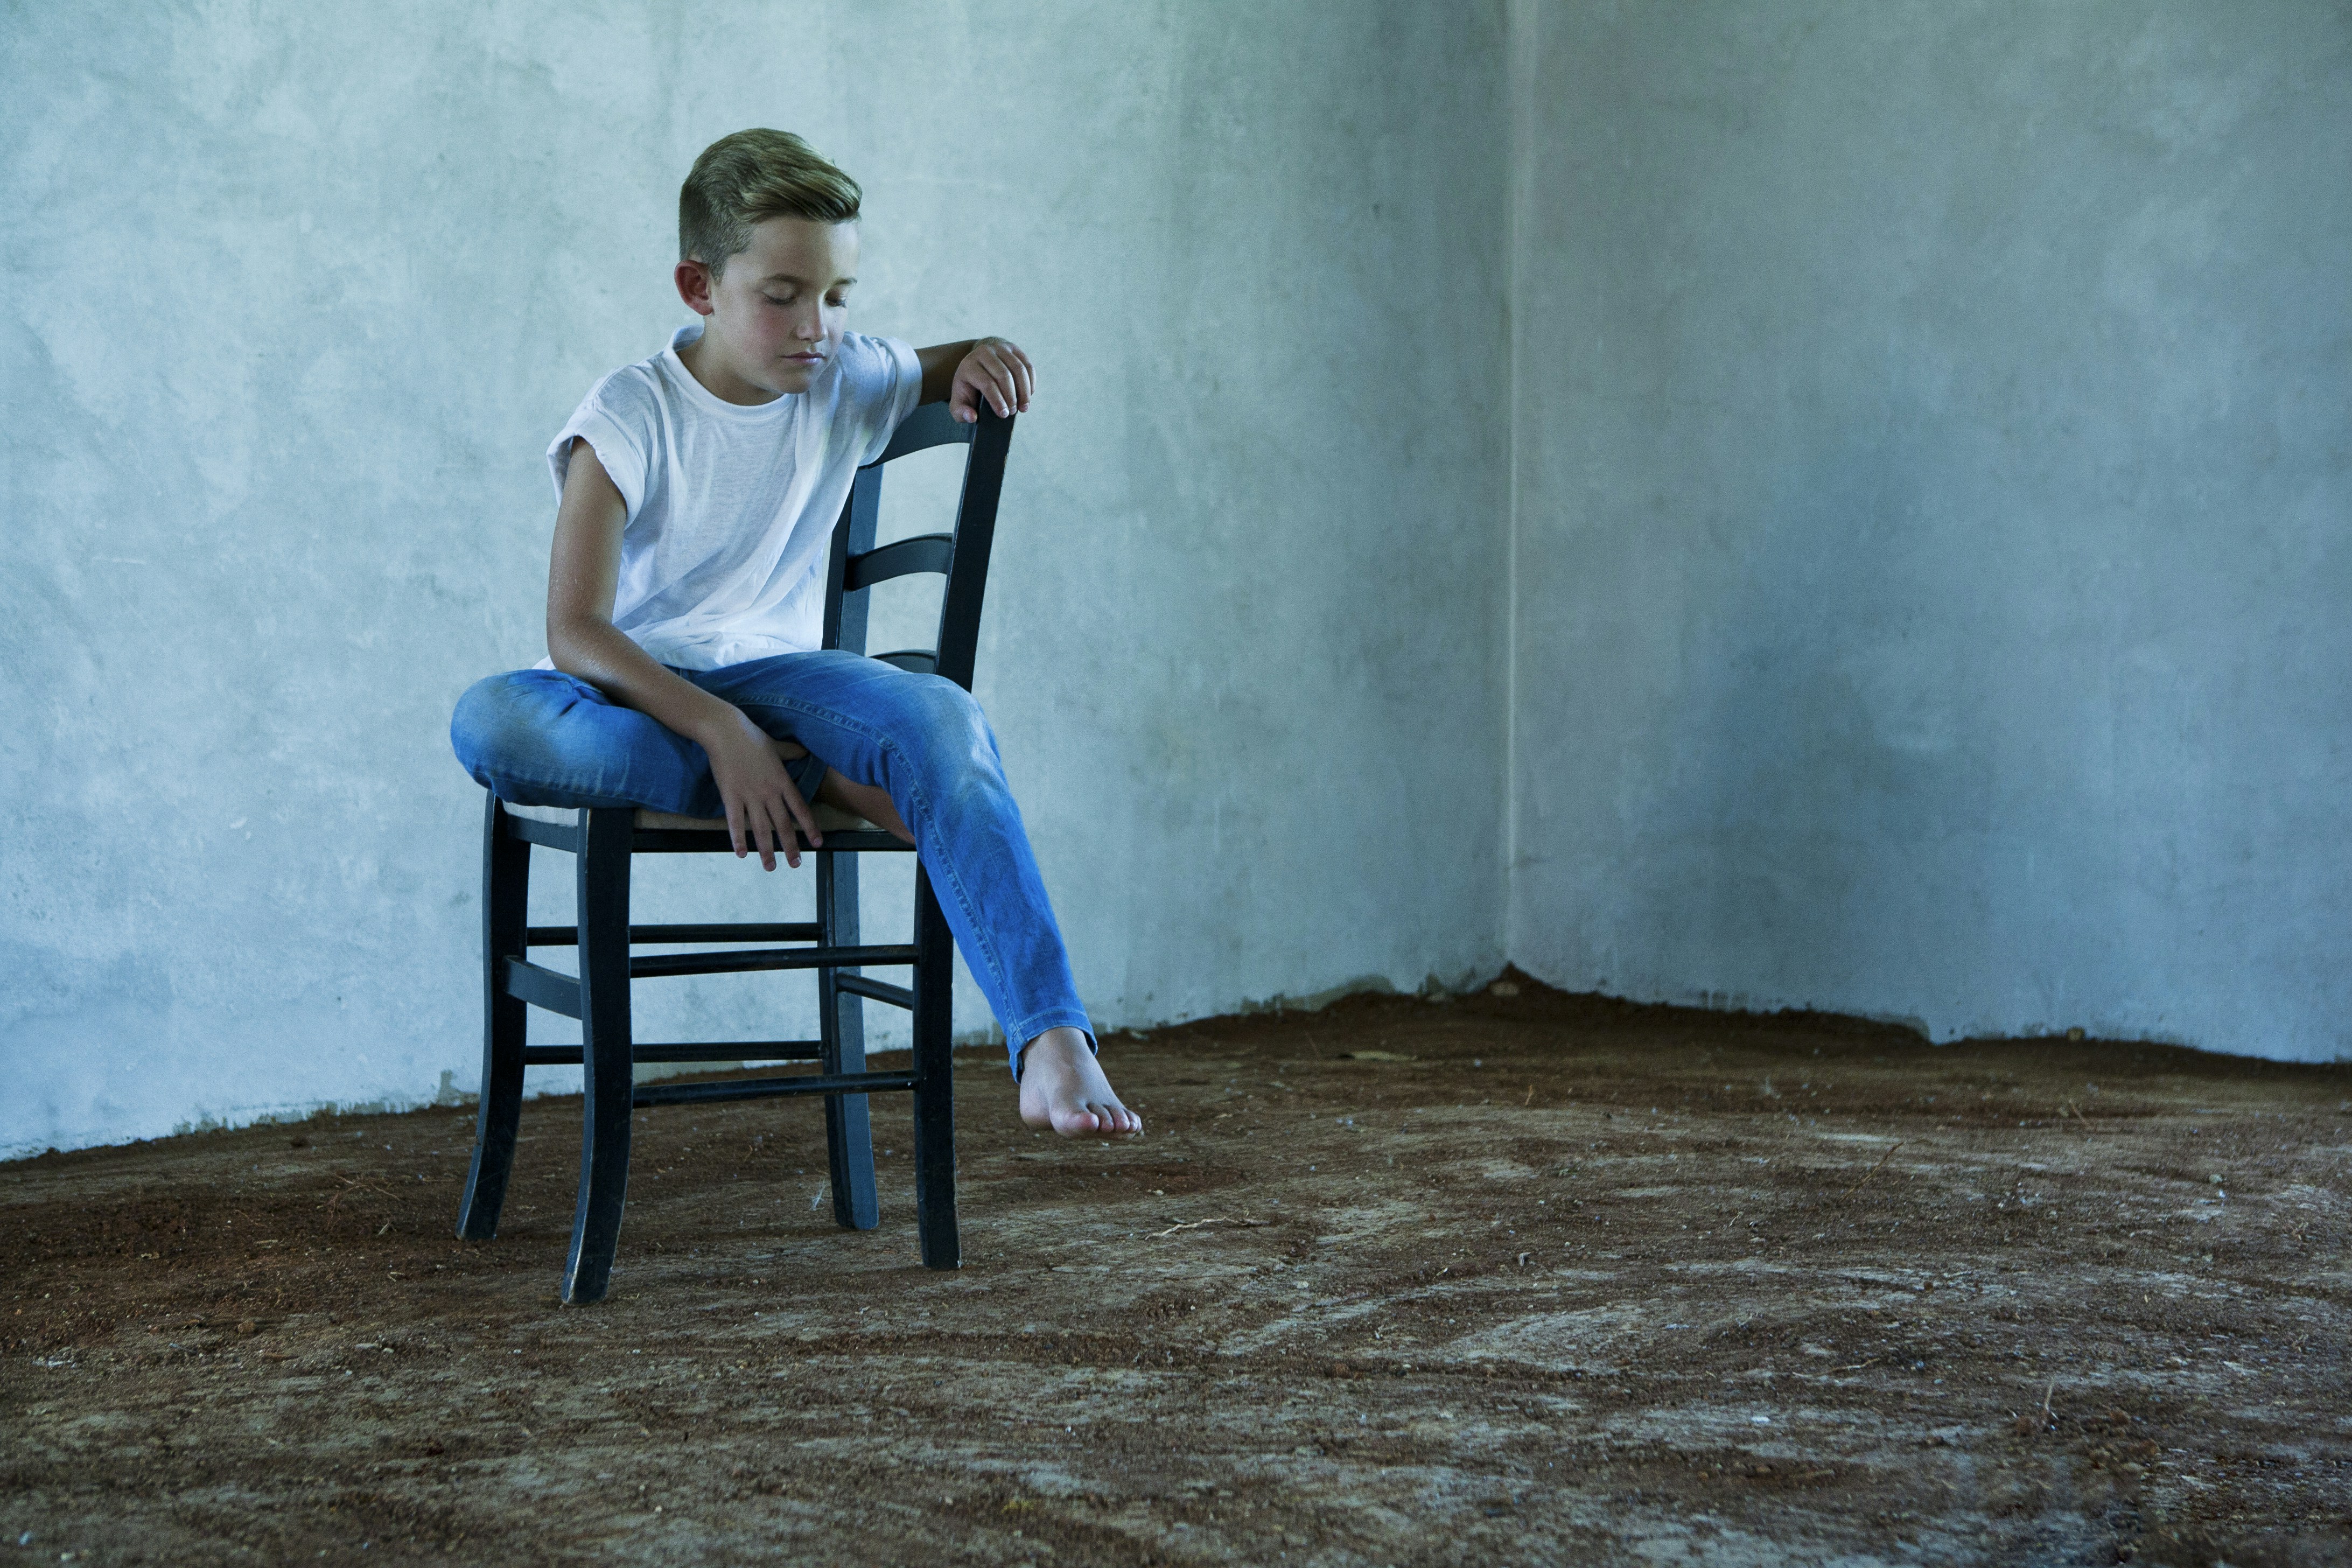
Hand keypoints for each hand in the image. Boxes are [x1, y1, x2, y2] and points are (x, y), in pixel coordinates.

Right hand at [698, 708, 820, 870]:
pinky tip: (741, 854)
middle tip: (796, 865)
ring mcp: (750, 795)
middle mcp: (769, 792)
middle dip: (791, 847)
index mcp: (782, 781)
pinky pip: (736, 822)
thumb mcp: (776, 745)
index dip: (810, 827)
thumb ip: (791, 752)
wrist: (725, 731)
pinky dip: (738, 839)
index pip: (800, 809)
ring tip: (771, 867)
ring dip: (767, 850)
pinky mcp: (731, 796)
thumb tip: (805, 752)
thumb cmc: (751, 736)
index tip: (817, 843)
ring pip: (762, 828)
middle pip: (783, 824)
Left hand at [948, 337, 1033, 423]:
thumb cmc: (969, 386)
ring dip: (1024, 391)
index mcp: (968, 365)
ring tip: (1024, 407)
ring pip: (1018, 369)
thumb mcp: (959, 401)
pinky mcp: (1012, 348)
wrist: (976, 362)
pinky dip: (1031, 382)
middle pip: (1004, 375)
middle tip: (1014, 411)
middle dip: (1011, 397)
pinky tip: (1028, 394)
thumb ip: (961, 413)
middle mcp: (983, 352)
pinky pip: (1027, 365)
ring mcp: (999, 347)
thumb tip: (972, 417)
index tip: (1005, 414)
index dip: (998, 401)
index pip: (987, 383)